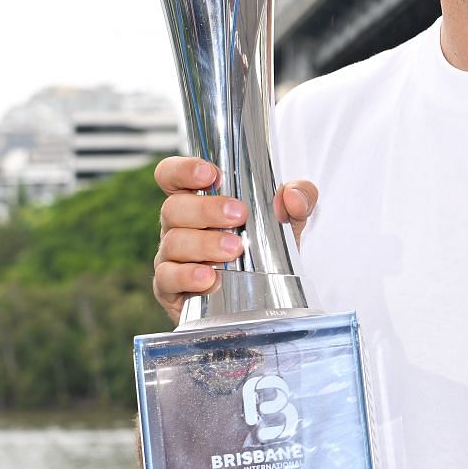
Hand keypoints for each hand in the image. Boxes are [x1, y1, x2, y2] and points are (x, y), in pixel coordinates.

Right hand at [152, 156, 319, 323]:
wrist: (264, 298)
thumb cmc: (265, 250)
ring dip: (204, 244)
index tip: (211, 174)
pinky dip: (188, 277)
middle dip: (206, 209)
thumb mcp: (289, 220)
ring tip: (234, 250)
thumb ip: (300, 198)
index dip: (184, 170)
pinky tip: (210, 278)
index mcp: (197, 200)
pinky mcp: (170, 289)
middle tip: (238, 216)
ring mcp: (171, 257)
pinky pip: (167, 279)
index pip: (172, 175)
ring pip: (173, 243)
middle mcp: (178, 225)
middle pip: (173, 208)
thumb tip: (292, 196)